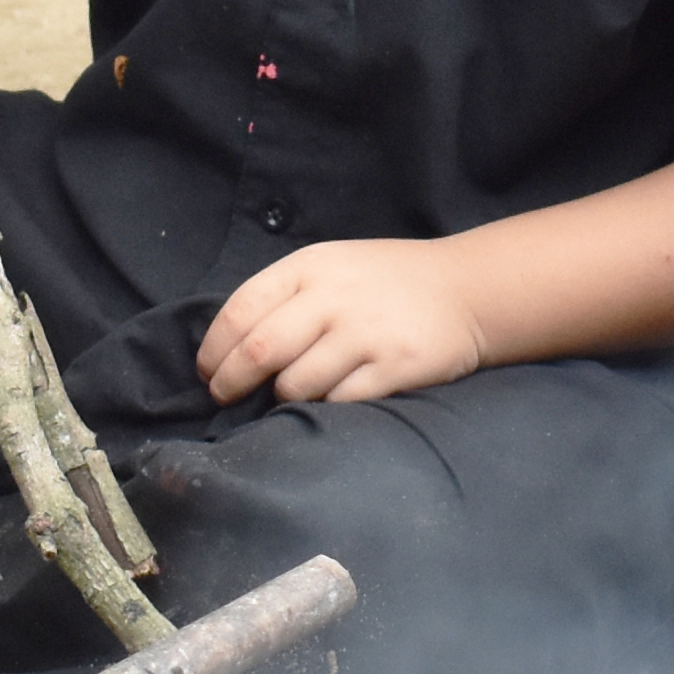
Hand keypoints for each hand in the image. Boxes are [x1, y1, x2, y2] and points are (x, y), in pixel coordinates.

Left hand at [198, 238, 488, 404]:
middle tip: (226, 397)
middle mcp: (334, 296)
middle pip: (258, 351)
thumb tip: (228, 350)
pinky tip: (334, 396)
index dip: (213, 350)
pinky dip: (326, 407)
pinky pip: (339, 402)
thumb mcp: (332, 268)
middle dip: (230, 383)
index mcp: (310, 266)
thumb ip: (285, 297)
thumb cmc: (386, 283)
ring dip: (284, 397)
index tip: (207, 372)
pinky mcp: (394, 367)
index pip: (240, 310)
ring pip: (296, 385)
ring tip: (293, 392)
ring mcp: (366, 333)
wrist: (466, 289)